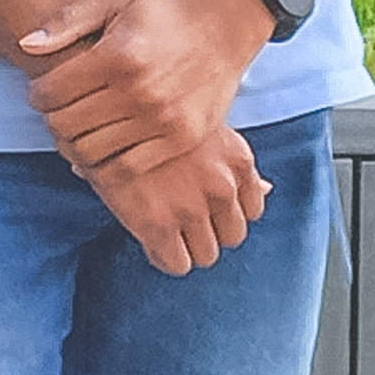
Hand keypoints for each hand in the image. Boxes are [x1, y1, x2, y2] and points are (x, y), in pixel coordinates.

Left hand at [21, 0, 268, 191]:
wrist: (223, 30)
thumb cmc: (162, 14)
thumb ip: (67, 21)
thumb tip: (26, 44)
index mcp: (118, 56)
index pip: (50, 93)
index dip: (37, 93)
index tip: (44, 90)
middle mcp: (139, 91)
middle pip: (65, 127)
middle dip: (53, 120)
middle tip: (59, 111)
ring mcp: (161, 120)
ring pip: (90, 152)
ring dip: (75, 144)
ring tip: (80, 128)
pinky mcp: (179, 140)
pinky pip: (126, 170)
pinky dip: (106, 165)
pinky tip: (104, 146)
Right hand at [94, 128, 272, 276]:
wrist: (106, 110)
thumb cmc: (156, 116)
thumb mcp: (206, 127)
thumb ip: (235, 163)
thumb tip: (268, 189)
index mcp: (238, 159)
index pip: (254, 210)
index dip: (229, 212)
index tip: (210, 208)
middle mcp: (222, 185)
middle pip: (233, 236)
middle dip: (212, 232)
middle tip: (186, 221)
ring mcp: (191, 207)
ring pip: (207, 255)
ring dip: (189, 247)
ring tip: (168, 231)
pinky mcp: (157, 225)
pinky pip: (177, 264)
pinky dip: (166, 258)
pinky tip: (152, 240)